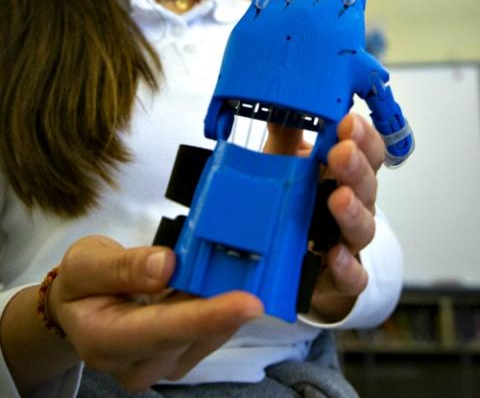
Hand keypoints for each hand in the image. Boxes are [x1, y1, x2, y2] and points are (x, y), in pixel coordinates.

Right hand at [49, 236, 262, 391]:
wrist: (80, 306)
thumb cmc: (82, 283)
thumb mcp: (86, 263)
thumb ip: (123, 266)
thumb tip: (166, 265)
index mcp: (104, 341)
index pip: (163, 331)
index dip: (208, 316)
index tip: (249, 302)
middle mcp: (135, 365)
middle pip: (192, 336)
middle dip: (227, 303)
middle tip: (257, 267)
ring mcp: (160, 365)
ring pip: (207, 336)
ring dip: (227, 301)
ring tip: (239, 264)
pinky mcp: (180, 357)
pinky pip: (211, 332)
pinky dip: (223, 305)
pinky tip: (229, 279)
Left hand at [268, 112, 383, 322]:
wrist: (293, 259)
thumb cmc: (293, 203)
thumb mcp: (285, 164)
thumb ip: (286, 137)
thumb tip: (278, 102)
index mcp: (345, 173)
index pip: (367, 150)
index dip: (363, 135)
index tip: (348, 121)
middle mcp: (354, 204)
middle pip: (367, 184)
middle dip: (356, 166)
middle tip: (342, 151)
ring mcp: (349, 241)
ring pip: (364, 227)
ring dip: (353, 211)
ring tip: (338, 197)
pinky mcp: (341, 276)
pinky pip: (353, 276)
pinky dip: (346, 267)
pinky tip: (334, 255)